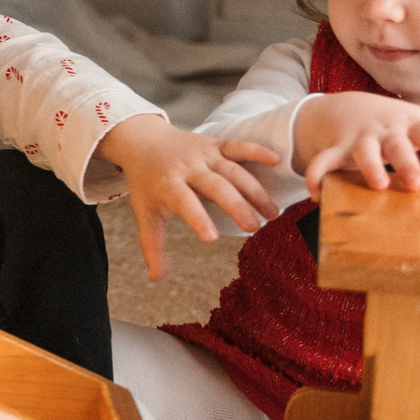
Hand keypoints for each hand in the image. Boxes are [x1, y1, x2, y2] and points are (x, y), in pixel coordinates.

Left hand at [97, 113, 280, 279]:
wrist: (143, 140)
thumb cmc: (146, 182)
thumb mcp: (145, 213)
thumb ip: (152, 246)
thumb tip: (157, 279)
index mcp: (168, 184)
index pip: (184, 201)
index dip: (197, 218)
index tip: (212, 238)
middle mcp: (188, 168)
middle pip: (216, 186)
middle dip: (236, 206)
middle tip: (255, 228)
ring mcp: (204, 154)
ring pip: (233, 171)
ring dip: (254, 190)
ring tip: (272, 213)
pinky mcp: (216, 145)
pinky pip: (238, 146)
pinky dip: (257, 150)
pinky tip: (276, 159)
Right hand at [294, 91, 419, 194]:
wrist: (339, 106)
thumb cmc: (386, 118)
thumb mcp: (415, 115)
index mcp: (406, 125)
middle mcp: (384, 132)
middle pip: (397, 145)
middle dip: (406, 162)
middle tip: (417, 182)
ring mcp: (358, 139)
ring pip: (363, 152)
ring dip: (369, 166)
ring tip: (379, 184)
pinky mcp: (335, 148)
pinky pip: (324, 161)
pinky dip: (317, 174)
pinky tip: (316, 191)